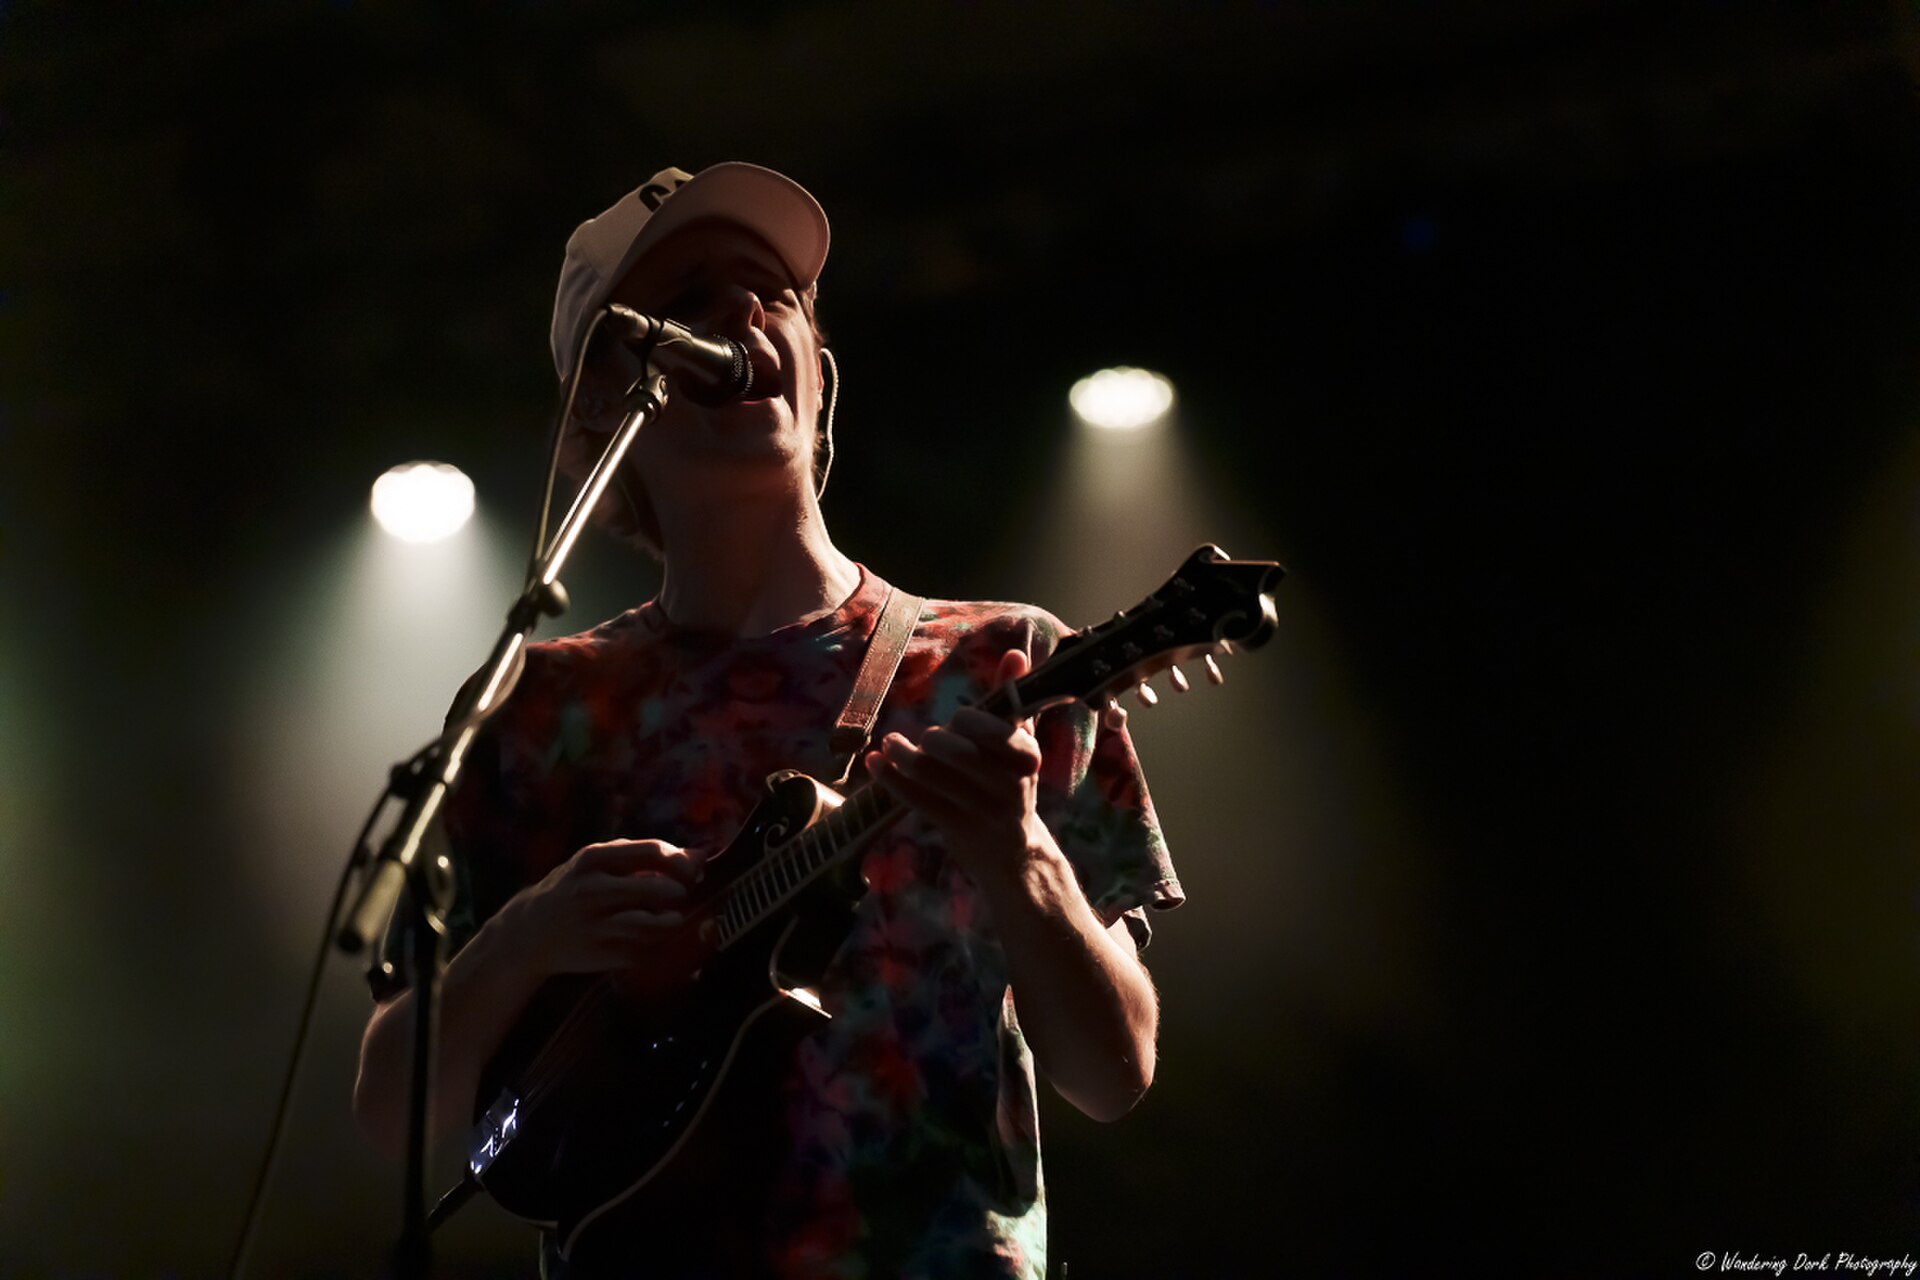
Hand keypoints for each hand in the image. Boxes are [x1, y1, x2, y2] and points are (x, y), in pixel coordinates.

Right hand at [506, 838, 705, 978]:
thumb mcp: (600, 863)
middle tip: (678, 897)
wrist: (530, 932)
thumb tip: (701, 855)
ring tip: (671, 918)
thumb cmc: (576, 888)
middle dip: (680, 893)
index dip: (681, 862)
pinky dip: (659, 945)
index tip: (691, 872)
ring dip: (673, 922)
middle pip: (660, 889)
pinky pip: (646, 951)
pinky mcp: (600, 955)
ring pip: (656, 925)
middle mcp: (592, 890)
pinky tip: (654, 939)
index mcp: (593, 859)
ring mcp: (595, 925)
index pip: (653, 852)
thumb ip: (646, 856)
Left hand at [865, 649, 1050, 888]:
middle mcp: (1010, 786)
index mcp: (1027, 757)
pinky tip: (875, 763)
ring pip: (934, 778)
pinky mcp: (958, 830)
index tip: (957, 718)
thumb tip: (1015, 653)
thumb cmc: (1011, 783)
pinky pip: (918, 801)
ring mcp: (983, 812)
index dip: (970, 722)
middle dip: (935, 740)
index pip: (996, 732)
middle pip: (962, 755)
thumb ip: (1014, 698)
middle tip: (923, 736)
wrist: (1013, 854)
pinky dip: (892, 780)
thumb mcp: (1020, 743)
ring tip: (889, 744)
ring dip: (904, 756)